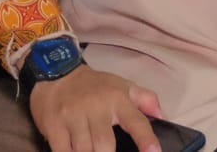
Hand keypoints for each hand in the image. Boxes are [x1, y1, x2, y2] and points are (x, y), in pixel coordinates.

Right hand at [29, 65, 162, 151]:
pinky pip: (62, 150)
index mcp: (117, 99)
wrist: (57, 73)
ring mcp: (72, 116)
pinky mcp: (53, 124)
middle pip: (104, 144)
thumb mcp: (122, 86)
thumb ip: (145, 99)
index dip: (145, 139)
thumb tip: (162, 116)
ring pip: (83, 150)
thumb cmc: (95, 86)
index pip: (136, 120)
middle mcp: (96, 107)